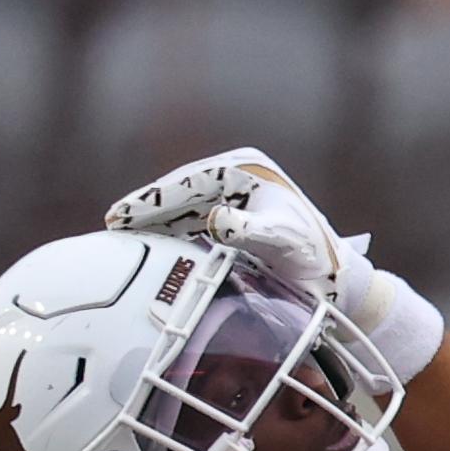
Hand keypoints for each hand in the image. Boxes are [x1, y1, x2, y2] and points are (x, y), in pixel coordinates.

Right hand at [106, 145, 342, 293]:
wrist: (336, 280)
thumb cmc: (313, 260)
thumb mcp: (281, 242)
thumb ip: (247, 230)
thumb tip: (211, 220)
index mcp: (248, 170)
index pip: (190, 181)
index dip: (155, 197)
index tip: (127, 212)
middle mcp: (238, 177)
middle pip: (181, 190)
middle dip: (147, 207)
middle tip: (113, 222)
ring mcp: (234, 196)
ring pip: (184, 206)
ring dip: (155, 220)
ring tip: (122, 233)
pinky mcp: (233, 217)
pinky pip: (193, 222)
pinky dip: (170, 232)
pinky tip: (149, 244)